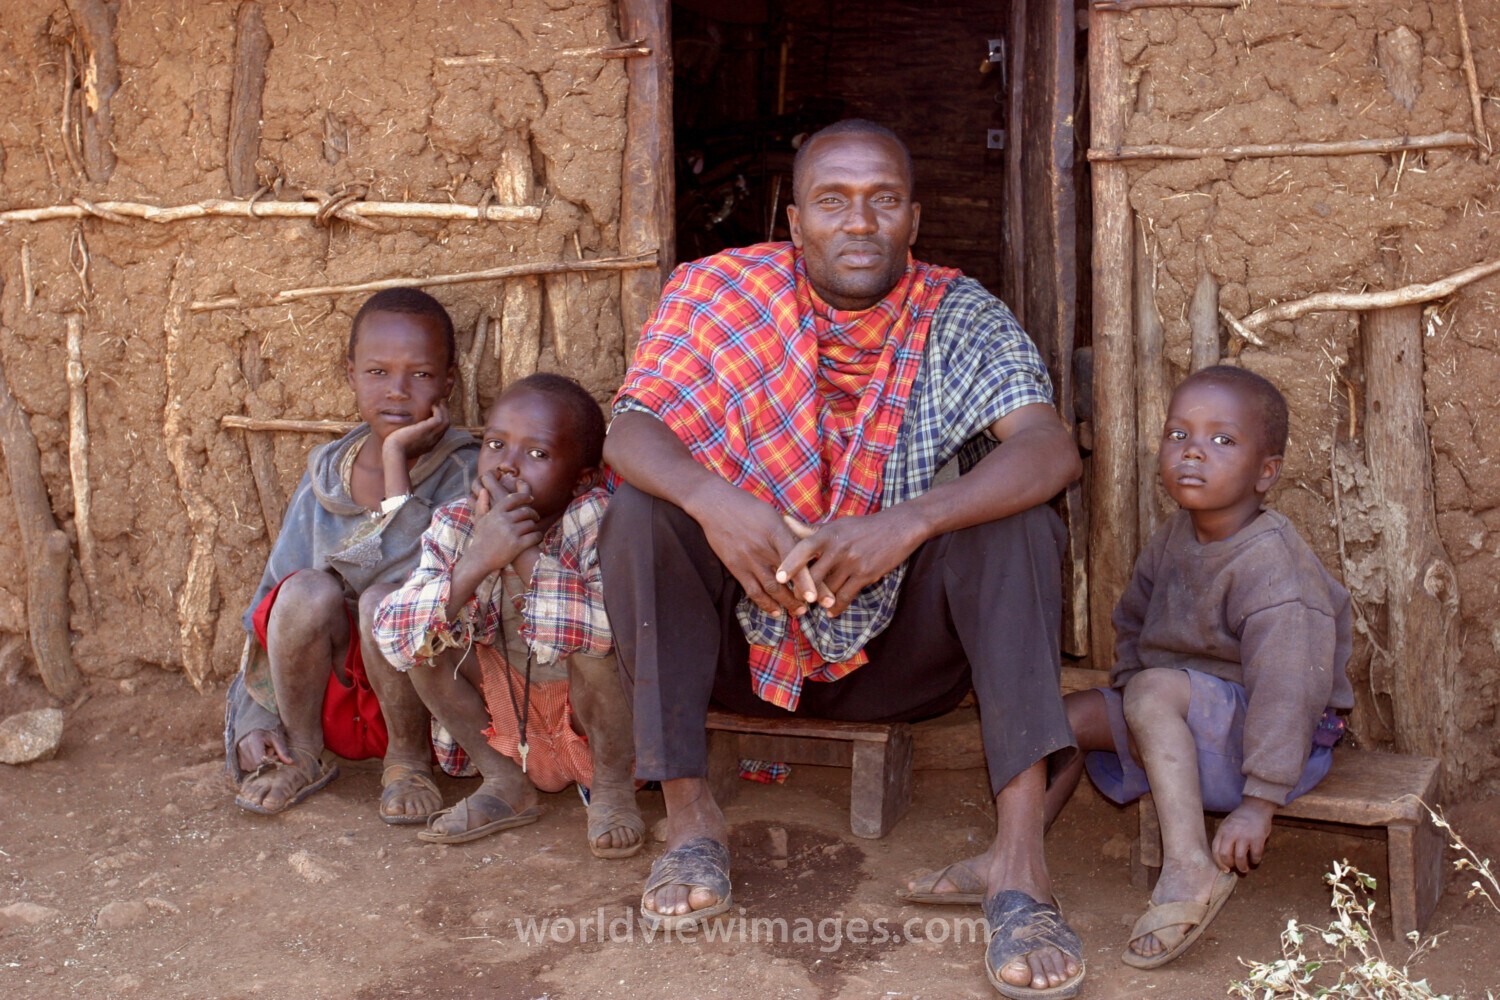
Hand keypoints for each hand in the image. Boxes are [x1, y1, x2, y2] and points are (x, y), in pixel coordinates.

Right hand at [236, 727, 291, 772]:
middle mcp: (242, 745)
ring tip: (263, 752)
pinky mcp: (235, 754)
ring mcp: (237, 750)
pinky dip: (252, 763)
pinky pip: (244, 766)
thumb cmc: (269, 729)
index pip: (259, 761)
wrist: (257, 722)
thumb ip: (283, 750)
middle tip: (270, 751)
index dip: (269, 761)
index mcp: (253, 739)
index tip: (274, 754)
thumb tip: (290, 762)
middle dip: (265, 762)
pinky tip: (257, 754)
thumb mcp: (278, 737)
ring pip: (249, 767)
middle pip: (254, 766)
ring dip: (258, 764)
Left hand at [382, 400, 451, 464]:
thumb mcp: (404, 444)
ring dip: (443, 410)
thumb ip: (407, 439)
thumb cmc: (394, 449)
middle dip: (444, 414)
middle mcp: (433, 441)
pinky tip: (431, 405)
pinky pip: (439, 418)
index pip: (439, 432)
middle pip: (445, 426)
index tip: (433, 412)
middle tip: (438, 404)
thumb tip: (402, 433)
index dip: (438, 421)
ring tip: (437, 402)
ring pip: (445, 421)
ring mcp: (431, 436)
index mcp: (428, 445)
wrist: (394, 452)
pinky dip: (438, 410)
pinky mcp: (427, 429)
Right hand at [465, 470, 542, 574]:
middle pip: (526, 511)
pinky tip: (537, 537)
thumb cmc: (481, 539)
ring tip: (533, 529)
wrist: (479, 560)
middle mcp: (504, 520)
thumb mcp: (480, 521)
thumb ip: (482, 505)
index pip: (514, 499)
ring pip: (531, 524)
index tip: (531, 499)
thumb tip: (484, 490)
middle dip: (533, 514)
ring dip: (534, 527)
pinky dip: (538, 537)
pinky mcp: (517, 545)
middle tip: (536, 517)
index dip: (524, 497)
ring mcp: (511, 533)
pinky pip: (534, 536)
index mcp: (496, 513)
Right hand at [690, 482, 812, 616]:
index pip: (797, 559)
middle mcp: (763, 547)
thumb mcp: (773, 514)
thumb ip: (789, 533)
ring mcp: (748, 558)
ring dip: (787, 602)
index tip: (817, 595)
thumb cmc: (748, 507)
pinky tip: (776, 611)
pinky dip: (765, 603)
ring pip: (771, 588)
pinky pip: (753, 590)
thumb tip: (809, 548)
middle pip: (788, 577)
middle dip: (804, 595)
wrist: (715, 505)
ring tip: (799, 611)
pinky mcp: (735, 566)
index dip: (807, 579)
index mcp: (777, 530)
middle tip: (818, 605)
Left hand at [774, 506, 926, 615]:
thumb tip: (784, 521)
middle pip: (815, 575)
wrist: (897, 528)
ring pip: (829, 588)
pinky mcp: (865, 574)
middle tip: (795, 600)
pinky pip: (846, 596)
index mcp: (828, 533)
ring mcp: (852, 562)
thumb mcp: (836, 525)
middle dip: (804, 590)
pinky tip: (831, 613)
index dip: (790, 563)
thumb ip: (809, 529)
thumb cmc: (861, 527)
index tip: (779, 578)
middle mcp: (839, 547)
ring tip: (812, 607)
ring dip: (820, 600)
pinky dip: (837, 607)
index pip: (804, 548)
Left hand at [1212, 796, 1275, 872]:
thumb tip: (1222, 857)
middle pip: (1225, 855)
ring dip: (1242, 867)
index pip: (1216, 850)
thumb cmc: (1240, 819)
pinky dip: (1255, 861)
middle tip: (1234, 868)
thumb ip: (1224, 838)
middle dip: (1229, 865)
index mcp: (1222, 831)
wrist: (1256, 807)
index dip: (1219, 863)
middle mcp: (1232, 834)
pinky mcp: (1257, 838)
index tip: (1224, 869)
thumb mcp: (1226, 825)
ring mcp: (1245, 836)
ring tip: (1245, 868)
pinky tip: (1255, 860)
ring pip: (1240, 858)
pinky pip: (1255, 855)